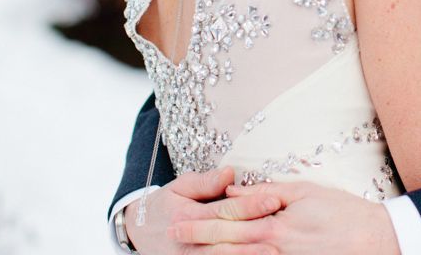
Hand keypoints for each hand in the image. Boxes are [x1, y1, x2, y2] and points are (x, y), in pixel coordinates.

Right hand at [124, 167, 280, 254]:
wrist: (139, 232)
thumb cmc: (166, 204)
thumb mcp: (180, 186)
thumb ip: (205, 182)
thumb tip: (230, 173)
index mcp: (186, 216)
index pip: (224, 210)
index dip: (250, 205)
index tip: (273, 200)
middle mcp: (188, 241)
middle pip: (227, 237)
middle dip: (255, 232)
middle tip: (281, 229)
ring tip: (274, 252)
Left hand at [168, 181, 400, 254]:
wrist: (373, 240)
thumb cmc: (342, 212)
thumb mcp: (305, 192)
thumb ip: (268, 192)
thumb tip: (236, 191)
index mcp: (275, 224)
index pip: (231, 222)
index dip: (203, 222)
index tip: (178, 221)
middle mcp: (274, 248)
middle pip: (228, 246)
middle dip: (198, 242)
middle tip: (173, 238)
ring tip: (191, 253)